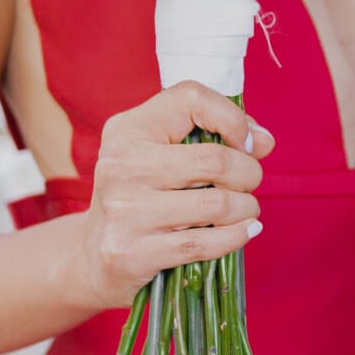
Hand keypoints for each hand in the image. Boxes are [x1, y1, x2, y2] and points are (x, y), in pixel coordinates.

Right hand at [71, 81, 273, 308]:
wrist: (92, 255)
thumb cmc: (140, 196)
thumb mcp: (161, 154)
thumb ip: (213, 136)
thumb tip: (263, 141)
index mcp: (128, 129)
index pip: (191, 99)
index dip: (232, 118)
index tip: (244, 143)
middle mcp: (121, 165)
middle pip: (215, 160)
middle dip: (249, 173)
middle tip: (248, 184)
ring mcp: (124, 210)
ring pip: (217, 204)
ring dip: (247, 208)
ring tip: (245, 210)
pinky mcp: (131, 253)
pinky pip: (205, 244)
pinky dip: (237, 236)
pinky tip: (244, 231)